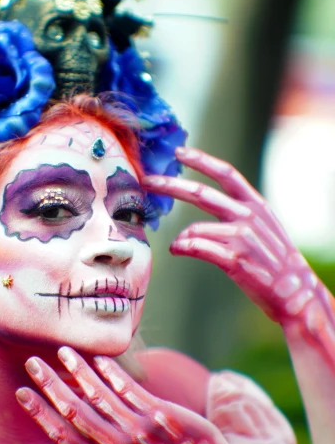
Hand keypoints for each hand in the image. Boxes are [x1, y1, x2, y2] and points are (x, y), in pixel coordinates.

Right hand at [16, 348, 226, 443]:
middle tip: (33, 363)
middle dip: (51, 386)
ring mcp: (139, 432)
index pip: (63, 435)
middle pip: (75, 413)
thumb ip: (98, 440)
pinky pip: (130, 391)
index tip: (21, 392)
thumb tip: (70, 410)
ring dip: (79, 372)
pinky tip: (101, 358)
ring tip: (64, 352)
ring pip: (101, 397)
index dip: (40, 413)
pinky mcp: (160, 415)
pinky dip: (113, 373)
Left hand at [143, 145, 331, 332]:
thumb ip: (239, 212)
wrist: (296, 292)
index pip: (225, 173)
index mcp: (256, 205)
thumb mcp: (264, 226)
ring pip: (194, 229)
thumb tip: (204, 207)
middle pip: (201, 193)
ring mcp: (242, 238)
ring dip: (180, 237)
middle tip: (148, 181)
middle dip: (170, 185)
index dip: (200, 160)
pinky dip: (181, 248)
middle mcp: (248, 216)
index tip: (178, 152)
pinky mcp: (234, 260)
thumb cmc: (275, 261)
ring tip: (178, 246)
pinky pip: (196, 248)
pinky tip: (177, 250)